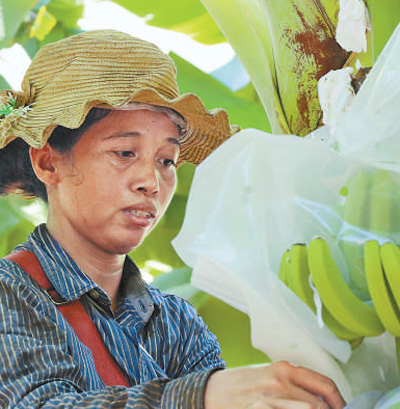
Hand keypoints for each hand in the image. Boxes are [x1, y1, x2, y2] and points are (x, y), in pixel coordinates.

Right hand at [204, 361, 345, 408]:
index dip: (339, 401)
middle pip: (318, 405)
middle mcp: (278, 382)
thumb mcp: (267, 376)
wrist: (209, 391)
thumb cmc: (239, 386)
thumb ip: (292, 384)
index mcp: (282, 369)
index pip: (323, 384)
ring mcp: (269, 400)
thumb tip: (317, 401)